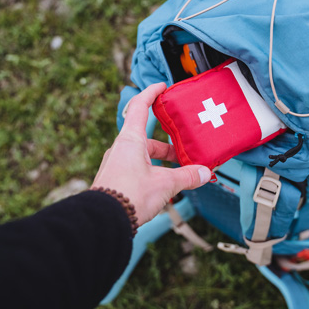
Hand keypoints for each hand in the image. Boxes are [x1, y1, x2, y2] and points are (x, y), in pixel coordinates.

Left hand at [92, 83, 211, 225]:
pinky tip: (164, 188)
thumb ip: (187, 176)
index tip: (162, 87)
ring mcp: (116, 164)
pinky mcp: (115, 180)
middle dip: (168, 147)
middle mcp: (121, 149)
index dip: (151, 93)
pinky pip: (137, 170)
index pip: (140, 107)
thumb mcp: (165, 184)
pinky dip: (152, 173)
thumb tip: (205, 173)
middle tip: (185, 154)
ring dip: (161, 164)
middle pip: (147, 139)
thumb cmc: (129, 196)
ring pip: (143, 157)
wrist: (104, 221)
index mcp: (130, 140)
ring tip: (179, 176)